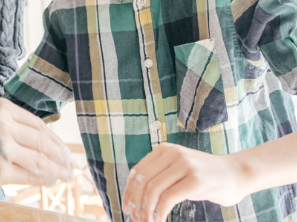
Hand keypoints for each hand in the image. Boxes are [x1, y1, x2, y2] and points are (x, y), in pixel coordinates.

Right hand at [0, 98, 73, 193]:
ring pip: (39, 161)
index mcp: (0, 107)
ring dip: (56, 170)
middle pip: (42, 143)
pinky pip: (28, 176)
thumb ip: (9, 126)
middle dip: (61, 157)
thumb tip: (42, 141)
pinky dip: (42, 180)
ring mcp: (1, 147)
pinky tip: (49, 181)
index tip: (65, 150)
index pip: (38, 125)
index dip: (56, 140)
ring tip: (65, 176)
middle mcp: (2, 124)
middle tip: (72, 166)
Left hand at [122, 143, 247, 221]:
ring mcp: (184, 164)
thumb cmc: (205, 177)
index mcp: (164, 149)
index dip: (129, 192)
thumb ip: (160, 176)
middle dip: (136, 203)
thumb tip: (134, 199)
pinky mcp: (196, 179)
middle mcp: (172, 153)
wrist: (237, 174)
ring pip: (153, 189)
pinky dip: (160, 212)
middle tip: (137, 219)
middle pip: (142, 181)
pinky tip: (160, 220)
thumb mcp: (178, 171)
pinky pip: (168, 198)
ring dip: (147, 210)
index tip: (127, 208)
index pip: (137, 172)